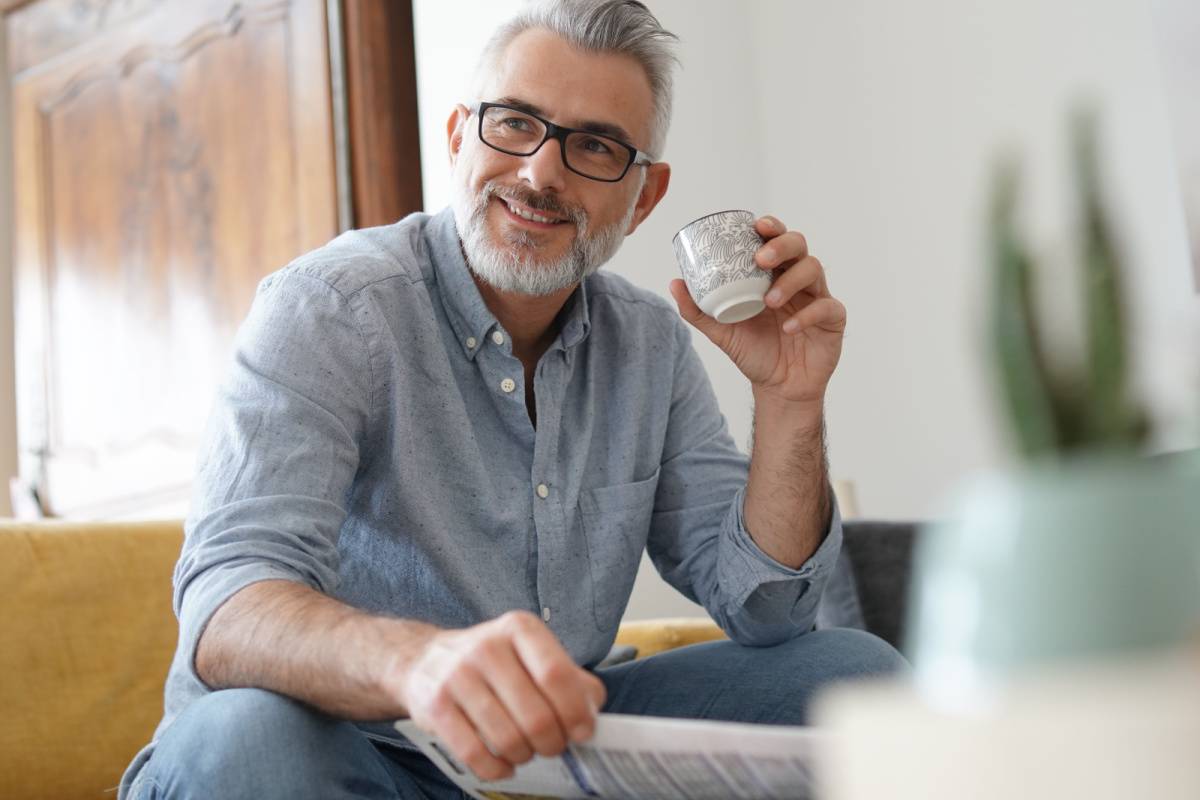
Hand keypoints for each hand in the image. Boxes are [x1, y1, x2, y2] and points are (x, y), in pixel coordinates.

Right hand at [396, 611, 605, 780]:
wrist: (425, 659)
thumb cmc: (493, 661)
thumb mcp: (532, 653)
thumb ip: (570, 677)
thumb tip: (592, 709)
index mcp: (519, 628)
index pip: (556, 674)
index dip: (575, 711)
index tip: (583, 732)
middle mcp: (487, 647)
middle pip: (536, 714)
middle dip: (553, 742)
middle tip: (553, 746)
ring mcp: (457, 676)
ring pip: (507, 738)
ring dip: (525, 755)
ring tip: (527, 751)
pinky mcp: (435, 706)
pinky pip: (474, 753)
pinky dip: (497, 768)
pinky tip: (504, 765)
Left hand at [669, 216, 845, 405]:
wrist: (778, 388)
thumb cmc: (754, 352)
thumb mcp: (722, 331)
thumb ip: (698, 310)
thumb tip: (674, 283)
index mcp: (773, 275)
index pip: (775, 240)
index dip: (770, 227)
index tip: (756, 225)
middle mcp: (797, 280)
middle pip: (799, 245)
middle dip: (781, 245)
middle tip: (761, 259)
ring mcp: (817, 297)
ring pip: (813, 270)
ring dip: (790, 281)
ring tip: (769, 301)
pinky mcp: (833, 319)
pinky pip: (826, 307)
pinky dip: (806, 315)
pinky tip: (788, 327)